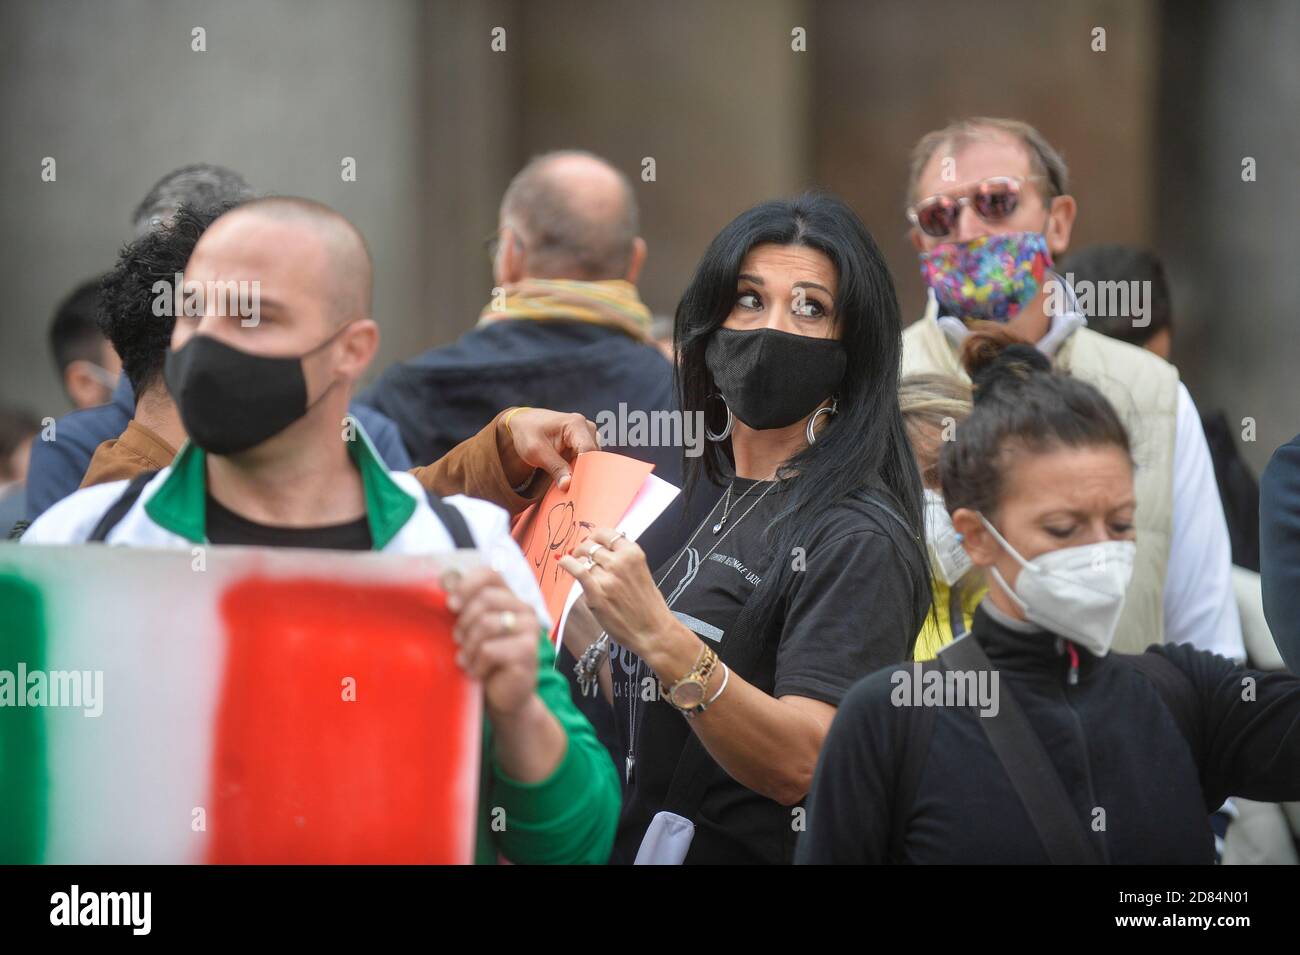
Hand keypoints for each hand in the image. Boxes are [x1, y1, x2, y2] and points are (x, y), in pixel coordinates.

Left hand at [444, 566, 539, 718]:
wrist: (503, 695)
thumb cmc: (484, 659)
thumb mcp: (470, 628)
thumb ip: (462, 604)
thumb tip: (444, 580)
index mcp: (510, 598)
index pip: (491, 574)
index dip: (467, 584)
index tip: (451, 605)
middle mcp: (525, 610)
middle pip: (485, 599)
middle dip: (463, 622)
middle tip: (458, 641)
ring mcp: (530, 630)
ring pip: (486, 624)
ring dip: (468, 646)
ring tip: (466, 660)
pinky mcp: (528, 652)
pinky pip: (489, 650)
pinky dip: (476, 664)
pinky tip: (477, 672)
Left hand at [496, 407, 599, 490]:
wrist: (523, 424)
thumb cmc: (527, 432)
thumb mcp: (536, 451)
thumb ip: (555, 468)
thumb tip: (568, 485)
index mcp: (576, 424)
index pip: (589, 451)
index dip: (585, 469)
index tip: (575, 485)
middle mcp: (586, 427)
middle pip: (593, 456)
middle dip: (583, 472)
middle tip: (569, 486)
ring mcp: (587, 435)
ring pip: (591, 460)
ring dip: (581, 471)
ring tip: (567, 480)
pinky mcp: (584, 443)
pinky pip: (587, 459)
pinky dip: (579, 469)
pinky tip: (568, 475)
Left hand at [557, 528, 684, 668]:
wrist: (652, 631)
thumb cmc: (648, 606)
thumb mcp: (641, 572)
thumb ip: (624, 561)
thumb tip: (603, 553)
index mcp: (633, 554)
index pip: (607, 534)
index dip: (595, 537)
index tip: (592, 542)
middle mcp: (620, 562)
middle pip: (591, 545)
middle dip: (583, 549)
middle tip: (580, 555)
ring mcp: (608, 577)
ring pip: (583, 559)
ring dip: (577, 560)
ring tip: (576, 565)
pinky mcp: (596, 593)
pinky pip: (577, 571)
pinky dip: (567, 564)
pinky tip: (563, 562)